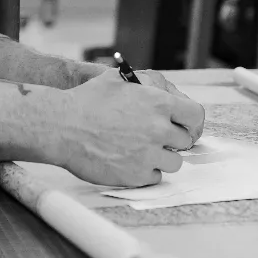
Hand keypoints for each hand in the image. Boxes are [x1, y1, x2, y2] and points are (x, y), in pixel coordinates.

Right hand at [54, 73, 206, 185]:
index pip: (196, 115)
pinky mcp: (137, 176)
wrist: (61, 127)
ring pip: (174, 162)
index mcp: (158, 103)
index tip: (184, 127)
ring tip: (141, 152)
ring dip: (162, 158)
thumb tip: (162, 89)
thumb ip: (147, 83)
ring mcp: (149, 155)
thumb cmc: (86, 101)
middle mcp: (159, 129)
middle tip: (155, 139)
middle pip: (185, 141)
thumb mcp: (119, 79)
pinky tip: (130, 162)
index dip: (190, 122)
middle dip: (173, 140)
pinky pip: (156, 177)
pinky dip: (146, 173)